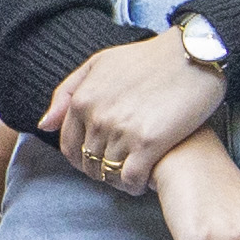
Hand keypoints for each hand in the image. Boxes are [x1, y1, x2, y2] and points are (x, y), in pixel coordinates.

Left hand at [45, 29, 220, 188]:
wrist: (193, 54)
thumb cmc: (148, 58)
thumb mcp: (99, 64)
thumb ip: (68, 92)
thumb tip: (46, 125)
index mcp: (83, 100)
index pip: (69, 146)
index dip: (82, 158)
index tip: (98, 160)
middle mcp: (97, 117)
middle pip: (88, 163)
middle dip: (100, 170)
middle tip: (118, 169)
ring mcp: (122, 131)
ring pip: (108, 173)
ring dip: (119, 180)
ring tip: (134, 175)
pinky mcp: (149, 142)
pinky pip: (131, 179)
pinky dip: (136, 185)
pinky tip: (145, 180)